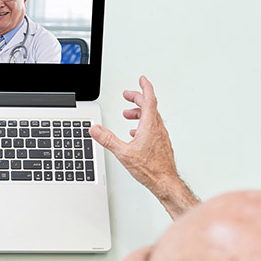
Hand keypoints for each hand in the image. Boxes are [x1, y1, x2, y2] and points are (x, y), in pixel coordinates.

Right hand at [89, 75, 197, 217]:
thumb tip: (95, 129)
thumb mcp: (123, 153)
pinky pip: (152, 128)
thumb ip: (107, 139)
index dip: (145, 87)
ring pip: (151, 117)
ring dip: (139, 112)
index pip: (149, 99)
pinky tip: (135, 133)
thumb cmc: (150, 169)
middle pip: (149, 106)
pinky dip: (143, 125)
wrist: (165, 182)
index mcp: (149, 126)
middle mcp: (157, 128)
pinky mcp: (161, 144)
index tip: (142, 79)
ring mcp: (161, 136)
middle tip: (128, 95)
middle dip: (137, 98)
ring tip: (128, 115)